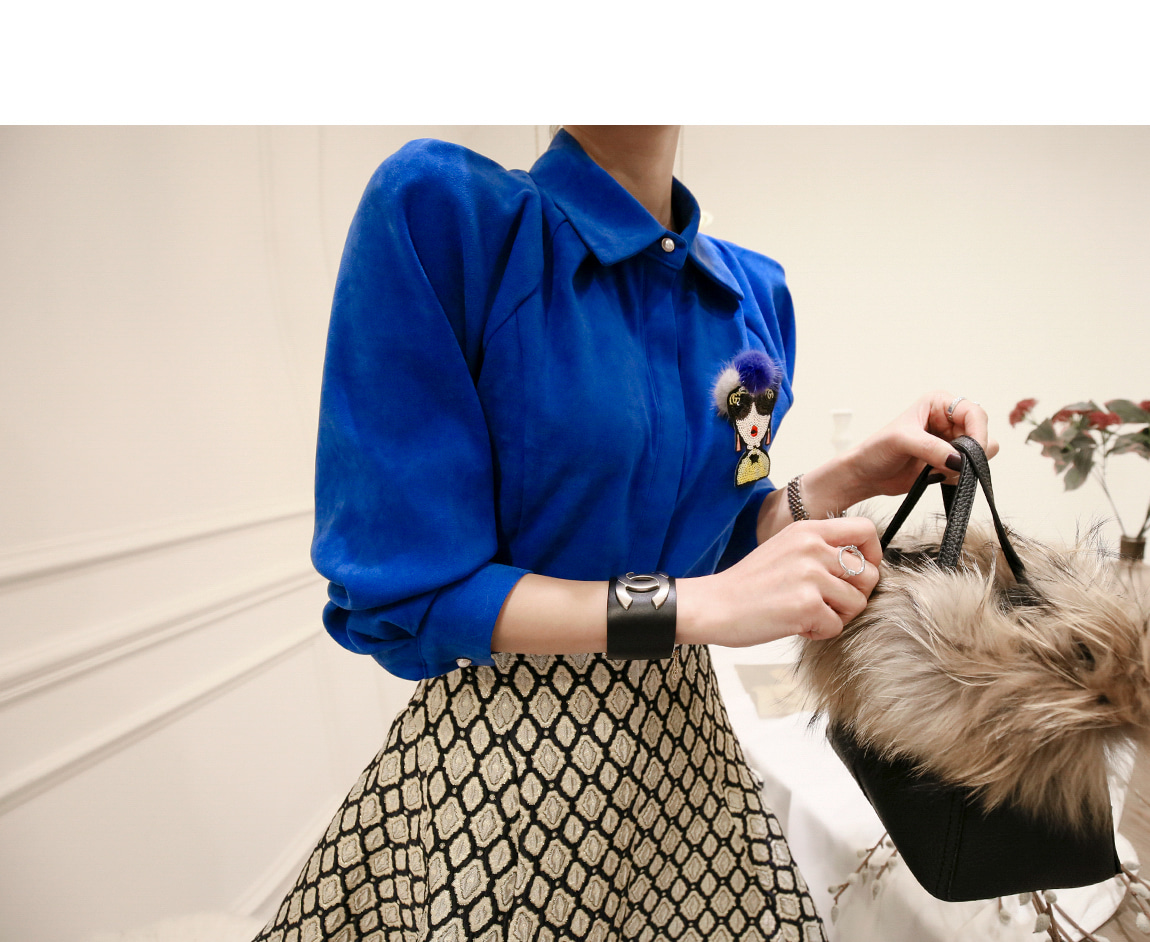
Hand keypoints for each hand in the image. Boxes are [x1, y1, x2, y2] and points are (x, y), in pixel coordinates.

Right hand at [677, 517, 881, 646]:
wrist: (715, 604)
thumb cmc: (749, 583)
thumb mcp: (785, 548)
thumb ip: (820, 549)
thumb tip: (860, 564)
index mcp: (808, 530)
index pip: (866, 530)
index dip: (873, 554)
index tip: (860, 572)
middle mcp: (813, 548)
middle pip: (870, 573)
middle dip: (856, 595)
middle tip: (829, 603)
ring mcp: (811, 575)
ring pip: (857, 603)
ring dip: (837, 616)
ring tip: (808, 613)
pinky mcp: (807, 605)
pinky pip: (837, 626)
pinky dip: (819, 632)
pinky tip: (796, 624)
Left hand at [816, 392, 998, 507]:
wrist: (866, 475)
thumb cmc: (877, 450)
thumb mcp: (901, 441)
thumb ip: (931, 448)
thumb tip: (958, 460)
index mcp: (939, 404)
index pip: (975, 413)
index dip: (978, 433)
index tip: (972, 453)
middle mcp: (949, 421)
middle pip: (981, 435)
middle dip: (969, 453)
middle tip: (948, 464)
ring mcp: (951, 442)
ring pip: (979, 455)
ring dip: (961, 467)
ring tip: (934, 469)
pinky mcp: (950, 462)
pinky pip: (969, 472)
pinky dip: (956, 477)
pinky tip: (933, 476)